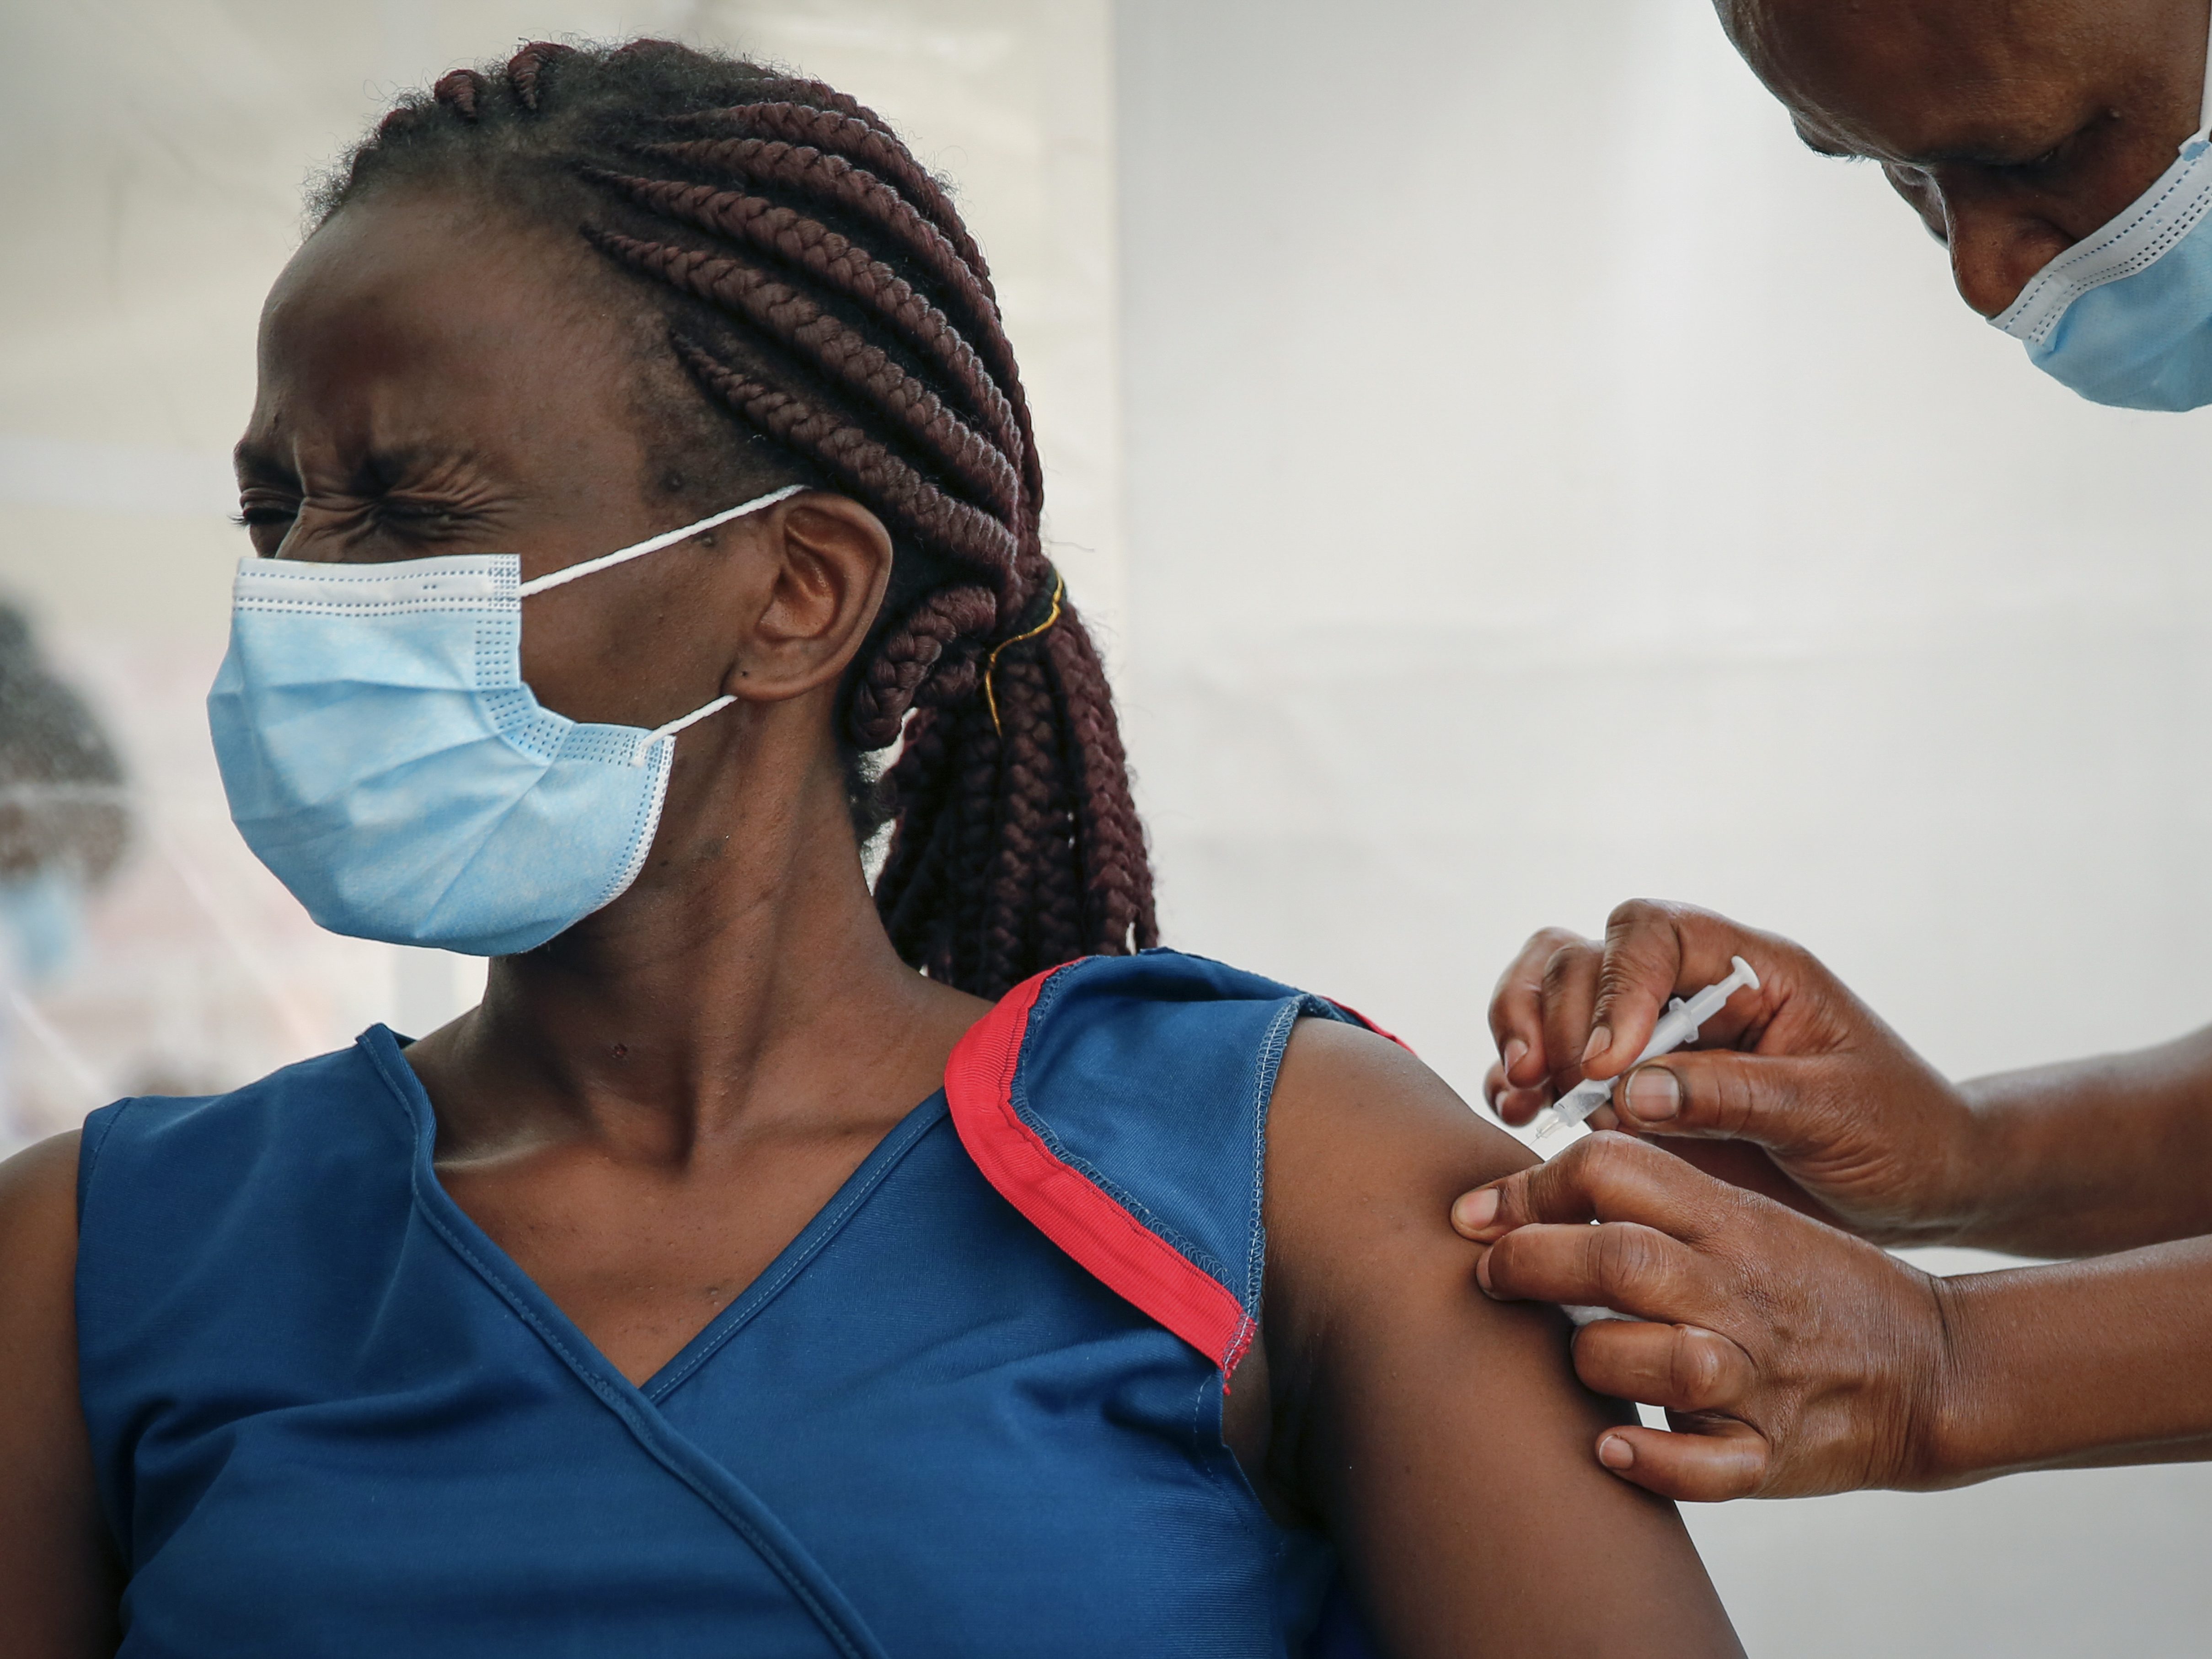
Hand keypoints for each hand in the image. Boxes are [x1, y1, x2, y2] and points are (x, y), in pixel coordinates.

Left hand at [1453, 1132, 1956, 1499]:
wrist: (1935, 1364)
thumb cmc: (1805, 1284)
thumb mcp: (1742, 1217)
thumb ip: (1646, 1202)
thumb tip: (1515, 1200)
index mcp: (1728, 1221)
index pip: (1613, 1170)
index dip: (1530, 1186)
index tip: (1476, 1215)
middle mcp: (1740, 1290)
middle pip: (1621, 1260)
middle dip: (1533, 1261)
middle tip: (1489, 1274)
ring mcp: (1759, 1377)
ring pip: (1658, 1360)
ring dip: (1594, 1359)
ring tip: (1574, 1362)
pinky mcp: (1774, 1454)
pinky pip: (1705, 1466)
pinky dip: (1651, 1458)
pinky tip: (1610, 1445)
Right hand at [1482, 899, 1978, 1244]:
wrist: (1916, 1188)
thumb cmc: (1897, 1136)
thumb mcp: (1833, 1114)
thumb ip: (1734, 1096)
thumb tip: (1629, 1089)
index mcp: (1748, 969)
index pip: (1651, 932)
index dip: (1615, 988)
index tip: (1607, 1066)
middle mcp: (1688, 988)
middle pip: (1583, 957)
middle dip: (1552, 1018)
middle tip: (1557, 1090)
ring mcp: (1650, 1034)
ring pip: (1548, 991)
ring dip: (1522, 1036)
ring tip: (1523, 1097)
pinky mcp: (1626, 1087)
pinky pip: (1548, 1059)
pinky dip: (1518, 1079)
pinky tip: (1519, 1117)